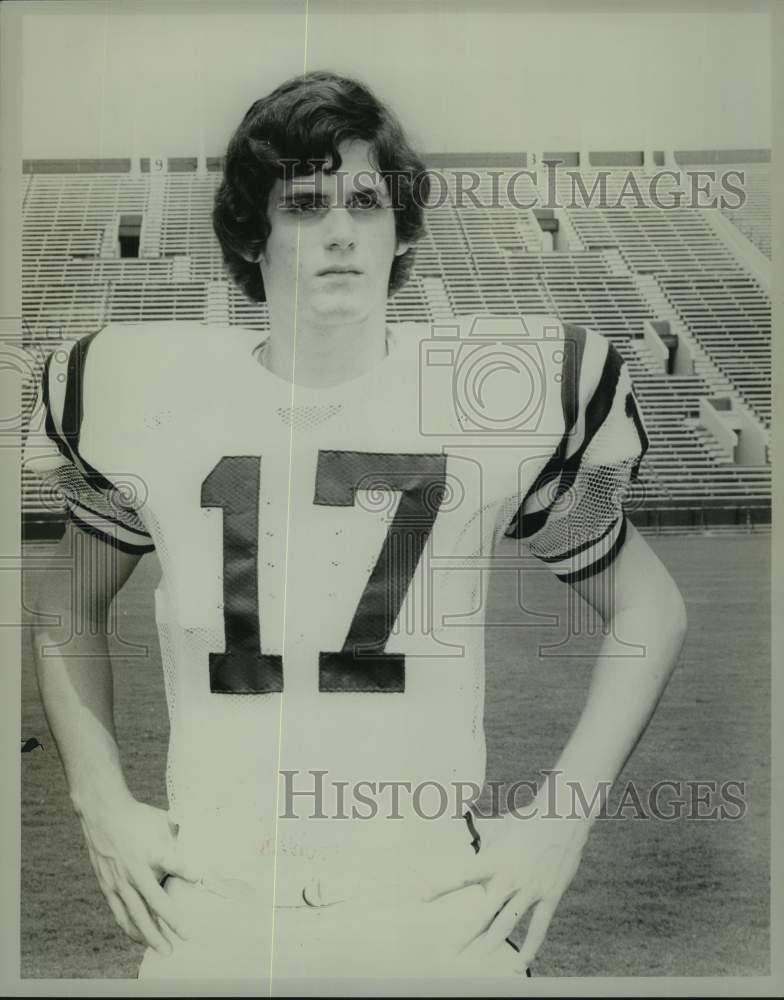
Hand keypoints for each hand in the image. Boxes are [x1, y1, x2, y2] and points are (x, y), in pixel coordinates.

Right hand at [75, 792, 200, 954]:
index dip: (183, 868)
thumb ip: (181, 833)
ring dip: (152, 934)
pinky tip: (142, 940)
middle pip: (153, 900)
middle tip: (188, 935)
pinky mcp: (108, 887)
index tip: (198, 875)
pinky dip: (131, 929)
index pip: (169, 860)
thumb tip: (205, 834)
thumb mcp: (161, 820)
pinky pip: (120, 913)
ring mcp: (119, 881)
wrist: (103, 814)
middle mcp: (134, 869)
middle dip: (171, 920)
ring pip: (136, 914)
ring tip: (167, 950)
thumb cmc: (139, 818)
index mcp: (149, 850)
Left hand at [424, 811, 588, 972]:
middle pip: (483, 912)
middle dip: (465, 933)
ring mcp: (531, 889)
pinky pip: (539, 928)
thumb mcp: (497, 826)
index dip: (440, 886)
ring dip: (491, 945)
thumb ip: (480, 838)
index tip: (421, 897)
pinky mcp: (550, 896)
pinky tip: (520, 964)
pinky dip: (530, 948)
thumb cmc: (525, 818)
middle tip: (449, 950)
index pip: (461, 875)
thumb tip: (462, 829)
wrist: (563, 817)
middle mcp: (509, 878)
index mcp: (494, 859)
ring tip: (478, 961)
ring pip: (507, 924)